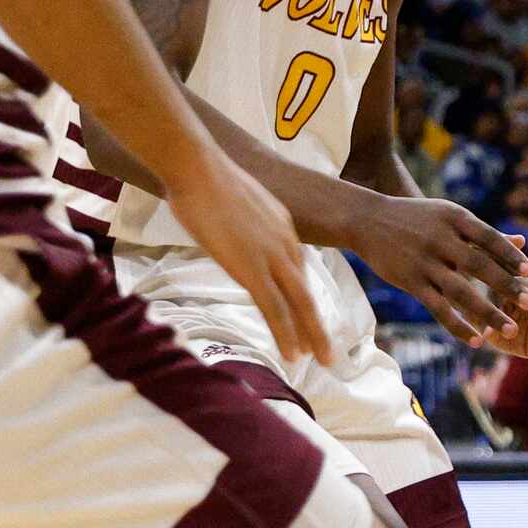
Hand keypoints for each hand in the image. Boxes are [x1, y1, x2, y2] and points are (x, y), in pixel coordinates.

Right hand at [169, 146, 329, 368]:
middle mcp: (284, 242)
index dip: (299, 293)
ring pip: (298, 305)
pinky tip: (293, 354)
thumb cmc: (202, 176)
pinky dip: (287, 334)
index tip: (303, 312)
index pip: (296, 266)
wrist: (198, 167)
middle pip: (305, 291)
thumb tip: (226, 225)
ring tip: (320, 360)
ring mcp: (270, 257)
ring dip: (310, 336)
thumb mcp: (232, 198)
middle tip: (328, 350)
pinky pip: (275, 309)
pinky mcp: (252, 269)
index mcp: (281, 224)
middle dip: (318, 324)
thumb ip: (239, 218)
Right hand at [348, 195, 527, 341]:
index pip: (489, 237)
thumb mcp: (449, 217)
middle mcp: (440, 240)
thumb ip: (484, 234)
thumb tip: (522, 244)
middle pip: (479, 265)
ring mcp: (425, 263)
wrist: (367, 220)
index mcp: (454, 219)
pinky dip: (458, 326)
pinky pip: (439, 309)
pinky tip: (477, 340)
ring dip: (487, 313)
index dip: (509, 255)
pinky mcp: (411, 282)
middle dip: (505, 285)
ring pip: (460, 292)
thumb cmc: (416, 218)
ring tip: (509, 330)